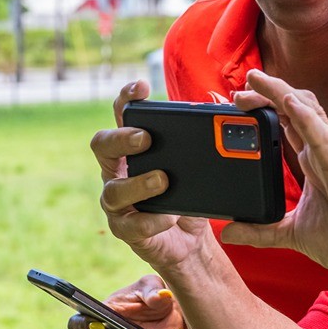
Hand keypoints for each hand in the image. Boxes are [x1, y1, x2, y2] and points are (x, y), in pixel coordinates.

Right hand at [91, 79, 217, 278]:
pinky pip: (130, 225)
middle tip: (146, 137)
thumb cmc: (189, 194)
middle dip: (122, 138)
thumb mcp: (197, 165)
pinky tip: (169, 217)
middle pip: (102, 145)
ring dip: (138, 183)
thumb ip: (202, 141)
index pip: (122, 116)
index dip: (126, 99)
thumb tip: (225, 113)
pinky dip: (152, 220)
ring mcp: (117, 202)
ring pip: (113, 190)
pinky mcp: (126, 229)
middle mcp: (118, 171)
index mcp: (132, 148)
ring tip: (163, 180)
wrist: (191, 241)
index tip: (141, 88)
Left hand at [222, 70, 327, 281]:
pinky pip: (322, 137)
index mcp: (314, 163)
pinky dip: (305, 117)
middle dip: (267, 94)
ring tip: (255, 81)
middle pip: (296, 109)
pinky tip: (289, 103)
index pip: (289, 124)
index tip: (239, 103)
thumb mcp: (293, 233)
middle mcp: (323, 153)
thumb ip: (262, 231)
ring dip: (280, 93)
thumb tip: (229, 233)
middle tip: (239, 90)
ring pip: (308, 111)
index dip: (266, 107)